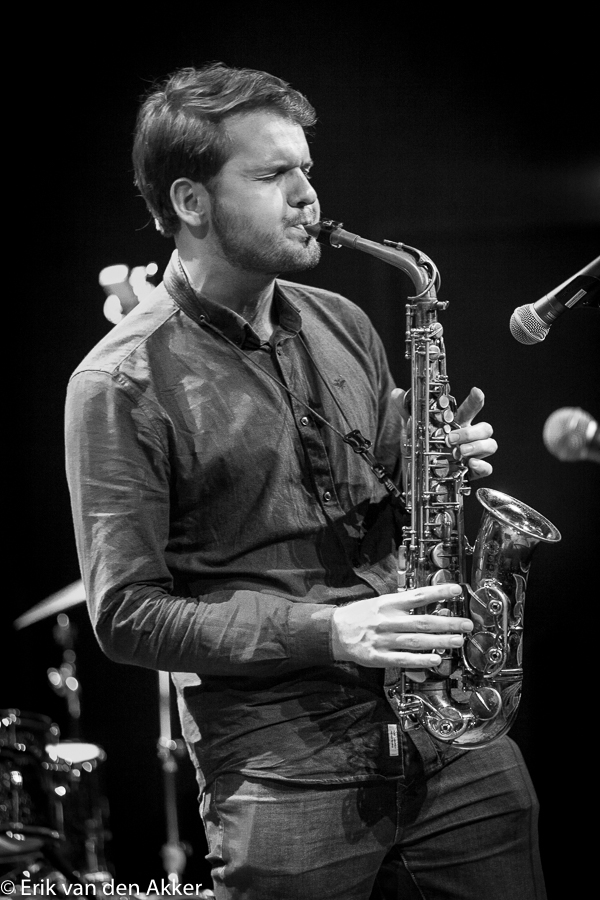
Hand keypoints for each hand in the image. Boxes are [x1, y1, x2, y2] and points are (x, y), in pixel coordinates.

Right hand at [331, 583, 472, 667]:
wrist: (335, 632)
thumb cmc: (360, 615)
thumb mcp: (380, 603)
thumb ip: (402, 605)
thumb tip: (430, 604)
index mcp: (388, 604)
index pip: (418, 596)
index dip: (438, 592)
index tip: (457, 591)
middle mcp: (387, 621)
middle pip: (422, 621)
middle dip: (448, 623)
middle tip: (467, 624)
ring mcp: (383, 640)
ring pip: (417, 641)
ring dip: (440, 641)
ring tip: (458, 641)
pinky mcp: (379, 657)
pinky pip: (403, 659)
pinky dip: (421, 660)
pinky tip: (436, 659)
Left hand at [392, 385, 496, 480]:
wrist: (418, 474)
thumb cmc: (422, 447)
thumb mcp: (412, 429)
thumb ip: (406, 411)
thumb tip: (396, 393)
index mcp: (457, 423)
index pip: (471, 408)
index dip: (476, 399)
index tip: (476, 391)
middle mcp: (468, 437)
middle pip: (486, 428)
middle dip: (471, 432)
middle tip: (450, 439)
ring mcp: (472, 454)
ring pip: (490, 445)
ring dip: (477, 447)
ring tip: (459, 452)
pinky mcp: (472, 471)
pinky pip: (487, 468)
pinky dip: (481, 465)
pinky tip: (470, 463)